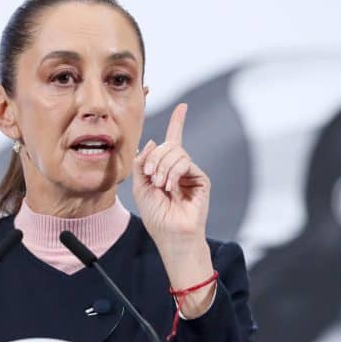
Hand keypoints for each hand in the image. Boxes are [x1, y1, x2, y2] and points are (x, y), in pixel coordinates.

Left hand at [132, 103, 215, 316]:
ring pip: (175, 151)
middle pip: (167, 145)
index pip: (172, 141)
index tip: (183, 107)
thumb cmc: (156, 216)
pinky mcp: (200, 178)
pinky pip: (185, 161)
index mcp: (165, 169)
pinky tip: (170, 186)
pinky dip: (173, 172)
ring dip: (162, 167)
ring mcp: (190, 173)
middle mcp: (179, 168)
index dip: (177, 123)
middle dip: (155, 158)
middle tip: (150, 177)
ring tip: (161, 185)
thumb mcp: (140, 188)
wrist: (172, 235)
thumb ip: (142, 164)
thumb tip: (153, 141)